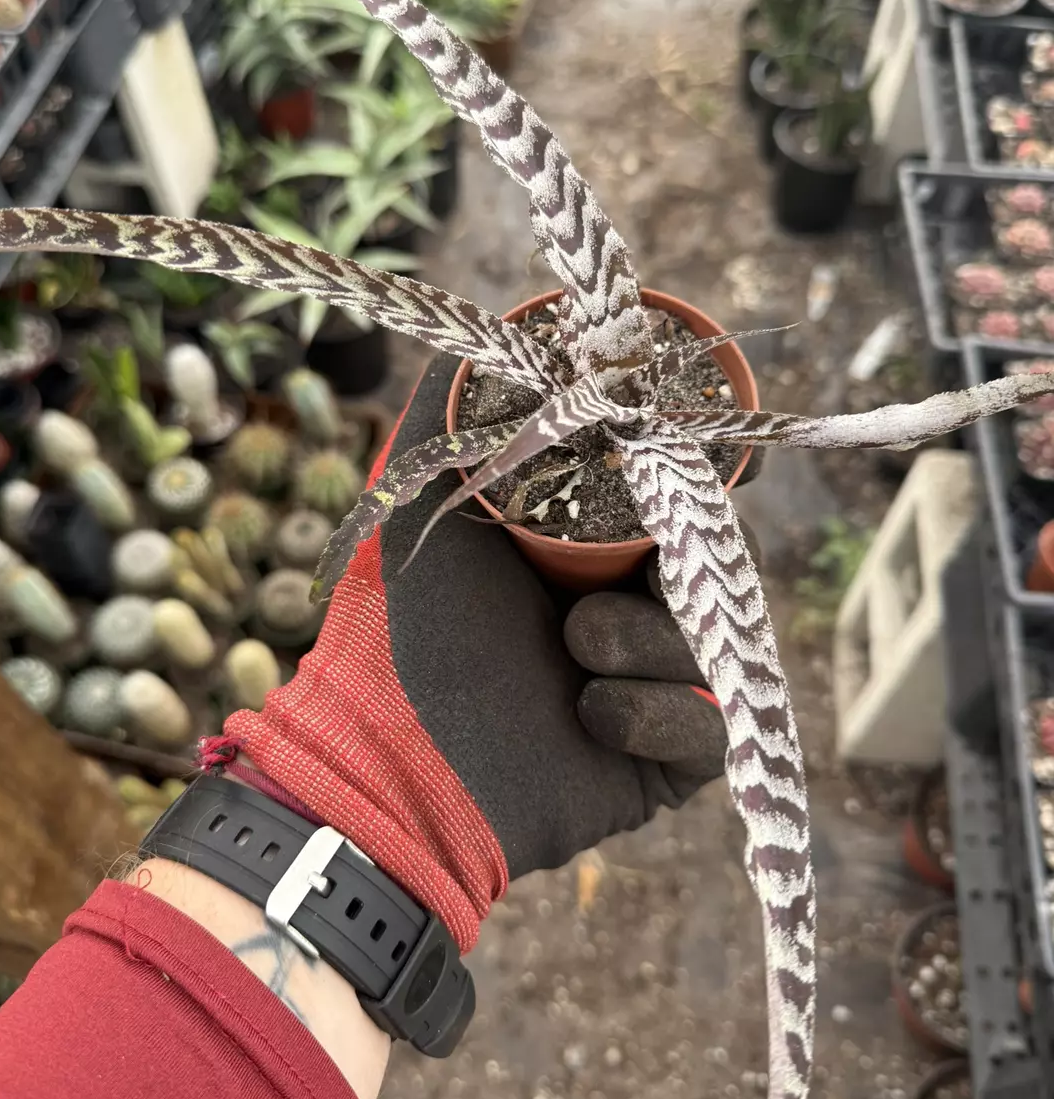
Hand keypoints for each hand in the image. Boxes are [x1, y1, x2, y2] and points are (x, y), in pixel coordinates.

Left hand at [223, 356, 731, 951]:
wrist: (390, 757)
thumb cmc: (404, 624)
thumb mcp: (420, 499)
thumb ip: (450, 410)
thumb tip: (486, 334)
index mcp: (582, 554)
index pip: (670, 506)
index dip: (690, 483)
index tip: (703, 464)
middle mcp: (622, 613)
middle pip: (704, 568)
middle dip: (668, 562)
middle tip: (633, 563)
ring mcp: (646, 688)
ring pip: (707, 642)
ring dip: (641, 638)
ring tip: (572, 649)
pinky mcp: (663, 764)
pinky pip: (707, 724)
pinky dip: (649, 711)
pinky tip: (586, 714)